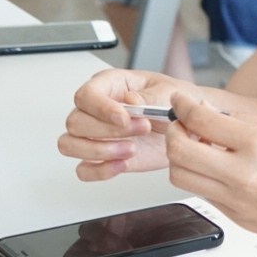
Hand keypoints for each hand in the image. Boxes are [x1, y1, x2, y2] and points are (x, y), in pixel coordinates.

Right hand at [58, 68, 196, 180]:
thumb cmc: (173, 103)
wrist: (186, 129)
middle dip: (108, 131)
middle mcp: (95, 110)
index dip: (100, 109)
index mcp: (109, 85)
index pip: (86, 95)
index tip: (124, 118)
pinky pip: (83, 169)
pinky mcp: (101, 158)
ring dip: (99, 151)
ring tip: (131, 149)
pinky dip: (99, 171)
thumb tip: (129, 99)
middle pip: (75, 122)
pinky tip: (122, 165)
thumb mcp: (168, 93)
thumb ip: (150, 96)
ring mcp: (95, 135)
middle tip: (143, 129)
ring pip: (70, 145)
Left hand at [165, 91, 256, 256]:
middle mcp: (243, 176)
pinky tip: (223, 170)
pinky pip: (205, 196)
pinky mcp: (239, 220)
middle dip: (174, 132)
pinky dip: (204, 179)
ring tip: (201, 149)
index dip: (184, 106)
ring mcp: (238, 202)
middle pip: (179, 152)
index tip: (181, 101)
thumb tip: (218, 118)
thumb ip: (251, 122)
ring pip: (182, 179)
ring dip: (183, 159)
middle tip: (184, 124)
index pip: (200, 120)